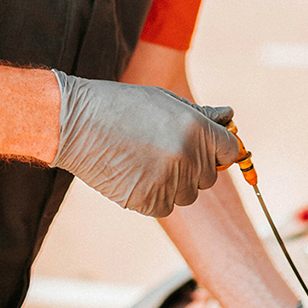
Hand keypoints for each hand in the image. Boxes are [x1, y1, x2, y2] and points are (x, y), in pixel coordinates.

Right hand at [49, 70, 241, 216]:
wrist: (76, 122)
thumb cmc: (121, 106)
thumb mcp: (166, 101)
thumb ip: (202, 115)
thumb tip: (229, 117)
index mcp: (196, 129)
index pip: (231, 151)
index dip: (219, 150)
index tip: (208, 149)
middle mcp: (188, 157)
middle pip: (208, 177)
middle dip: (192, 167)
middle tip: (161, 150)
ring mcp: (169, 182)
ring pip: (187, 195)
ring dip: (173, 183)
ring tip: (143, 160)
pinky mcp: (148, 201)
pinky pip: (164, 206)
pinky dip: (152, 196)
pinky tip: (133, 174)